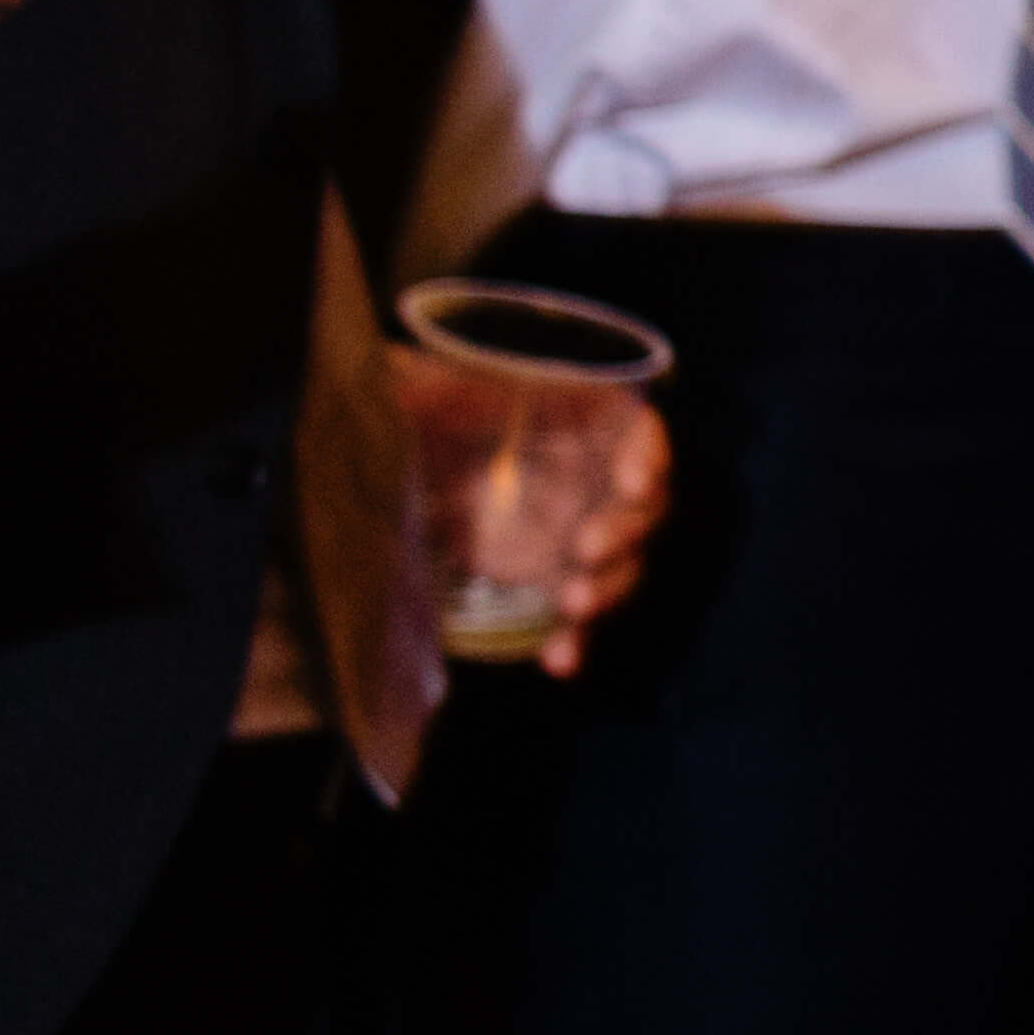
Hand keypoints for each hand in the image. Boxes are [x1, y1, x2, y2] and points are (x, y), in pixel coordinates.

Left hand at [379, 333, 676, 672]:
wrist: (416, 462)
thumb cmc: (434, 413)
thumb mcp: (428, 392)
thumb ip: (419, 386)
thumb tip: (387, 371)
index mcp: (584, 424)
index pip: (639, 434)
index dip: (646, 454)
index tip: (630, 480)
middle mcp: (596, 482)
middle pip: (640, 509)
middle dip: (622, 532)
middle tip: (583, 548)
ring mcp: (580, 536)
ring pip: (622, 566)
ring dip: (607, 587)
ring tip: (573, 602)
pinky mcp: (554, 582)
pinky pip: (580, 617)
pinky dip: (576, 640)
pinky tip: (559, 663)